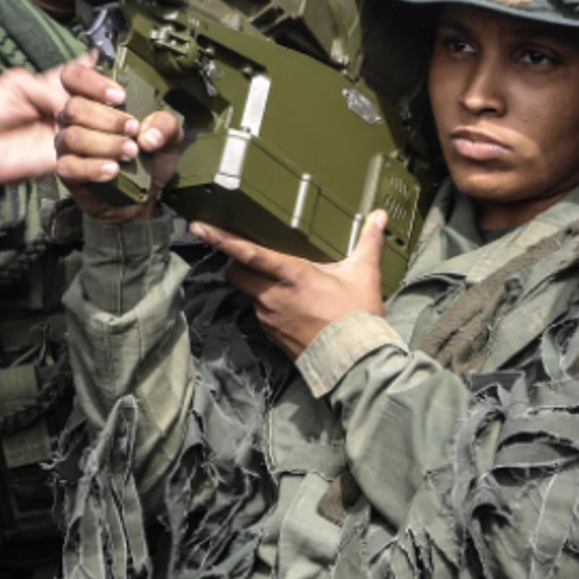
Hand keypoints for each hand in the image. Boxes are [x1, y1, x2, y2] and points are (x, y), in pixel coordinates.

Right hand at [53, 60, 181, 223]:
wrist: (144, 196)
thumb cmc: (150, 157)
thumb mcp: (168, 137)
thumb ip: (166, 125)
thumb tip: (149, 135)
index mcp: (93, 100)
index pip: (74, 76)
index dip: (92, 82)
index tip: (121, 97)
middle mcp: (74, 119)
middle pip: (74, 107)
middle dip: (107, 118)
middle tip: (133, 130)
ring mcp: (67, 145)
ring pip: (73, 136)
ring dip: (105, 143)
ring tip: (131, 153)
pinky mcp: (67, 171)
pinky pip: (70, 166)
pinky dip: (93, 167)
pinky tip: (113, 171)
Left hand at [194, 212, 387, 359]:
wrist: (354, 362)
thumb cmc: (357, 315)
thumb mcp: (364, 274)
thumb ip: (369, 241)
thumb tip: (380, 216)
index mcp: (291, 275)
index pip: (247, 253)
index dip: (220, 239)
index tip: (197, 227)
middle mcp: (272, 295)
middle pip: (235, 273)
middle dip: (235, 263)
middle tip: (248, 255)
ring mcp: (269, 317)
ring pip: (248, 294)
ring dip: (255, 286)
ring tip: (279, 283)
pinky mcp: (271, 335)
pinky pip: (260, 314)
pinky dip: (267, 305)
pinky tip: (288, 305)